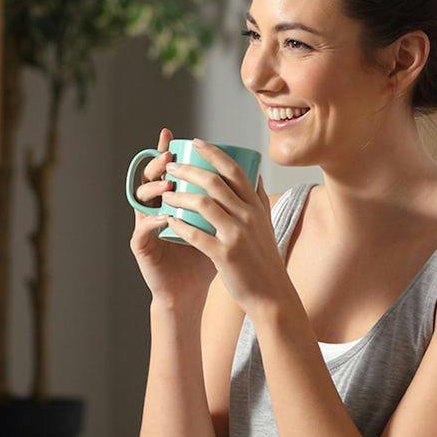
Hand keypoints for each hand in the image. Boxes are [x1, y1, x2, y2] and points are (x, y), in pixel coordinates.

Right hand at [129, 125, 215, 307]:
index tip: (175, 136)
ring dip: (154, 190)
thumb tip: (255, 178)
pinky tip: (165, 216)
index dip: (167, 151)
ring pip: (141, 199)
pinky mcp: (141, 246)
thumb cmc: (206, 258)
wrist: (190, 291)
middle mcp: (155, 208)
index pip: (168, 170)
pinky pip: (143, 228)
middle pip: (150, 178)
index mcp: (172, 201)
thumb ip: (232, 203)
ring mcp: (145, 225)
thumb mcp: (221, 226)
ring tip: (169, 186)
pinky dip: (153, 221)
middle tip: (170, 157)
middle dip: (158, 165)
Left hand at [158, 140, 292, 313]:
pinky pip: (196, 234)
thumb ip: (259, 199)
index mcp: (256, 206)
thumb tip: (255, 175)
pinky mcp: (225, 255)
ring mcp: (237, 234)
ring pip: (202, 204)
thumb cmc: (264, 258)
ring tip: (164, 193)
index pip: (234, 170)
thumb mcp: (267, 224)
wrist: (272, 293)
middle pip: (215, 182)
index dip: (214, 153)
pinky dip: (179, 225)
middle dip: (188, 169)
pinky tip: (168, 220)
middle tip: (171, 165)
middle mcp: (248, 216)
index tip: (196, 142)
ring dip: (179, 195)